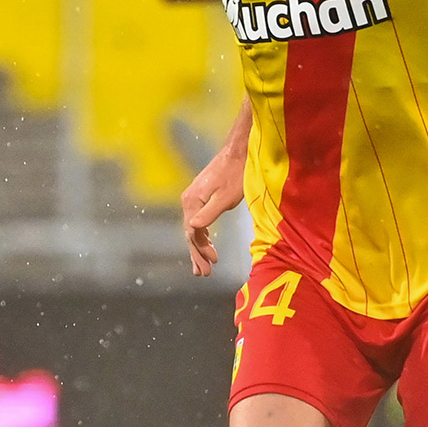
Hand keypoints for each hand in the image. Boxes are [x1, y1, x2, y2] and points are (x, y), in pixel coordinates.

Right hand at [181, 151, 244, 275]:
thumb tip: (193, 229)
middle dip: (197, 254)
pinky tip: (207, 244)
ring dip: (198, 247)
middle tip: (204, 274)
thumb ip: (209, 214)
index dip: (201, 250)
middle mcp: (188, 200)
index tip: (213, 264)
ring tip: (204, 266)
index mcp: (192, 201)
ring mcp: (193, 198)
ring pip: (193, 228)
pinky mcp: (201, 196)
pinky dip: (202, 235)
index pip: (192, 232)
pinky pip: (198, 220)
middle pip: (190, 233)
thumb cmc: (236, 174)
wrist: (239, 152)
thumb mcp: (226, 197)